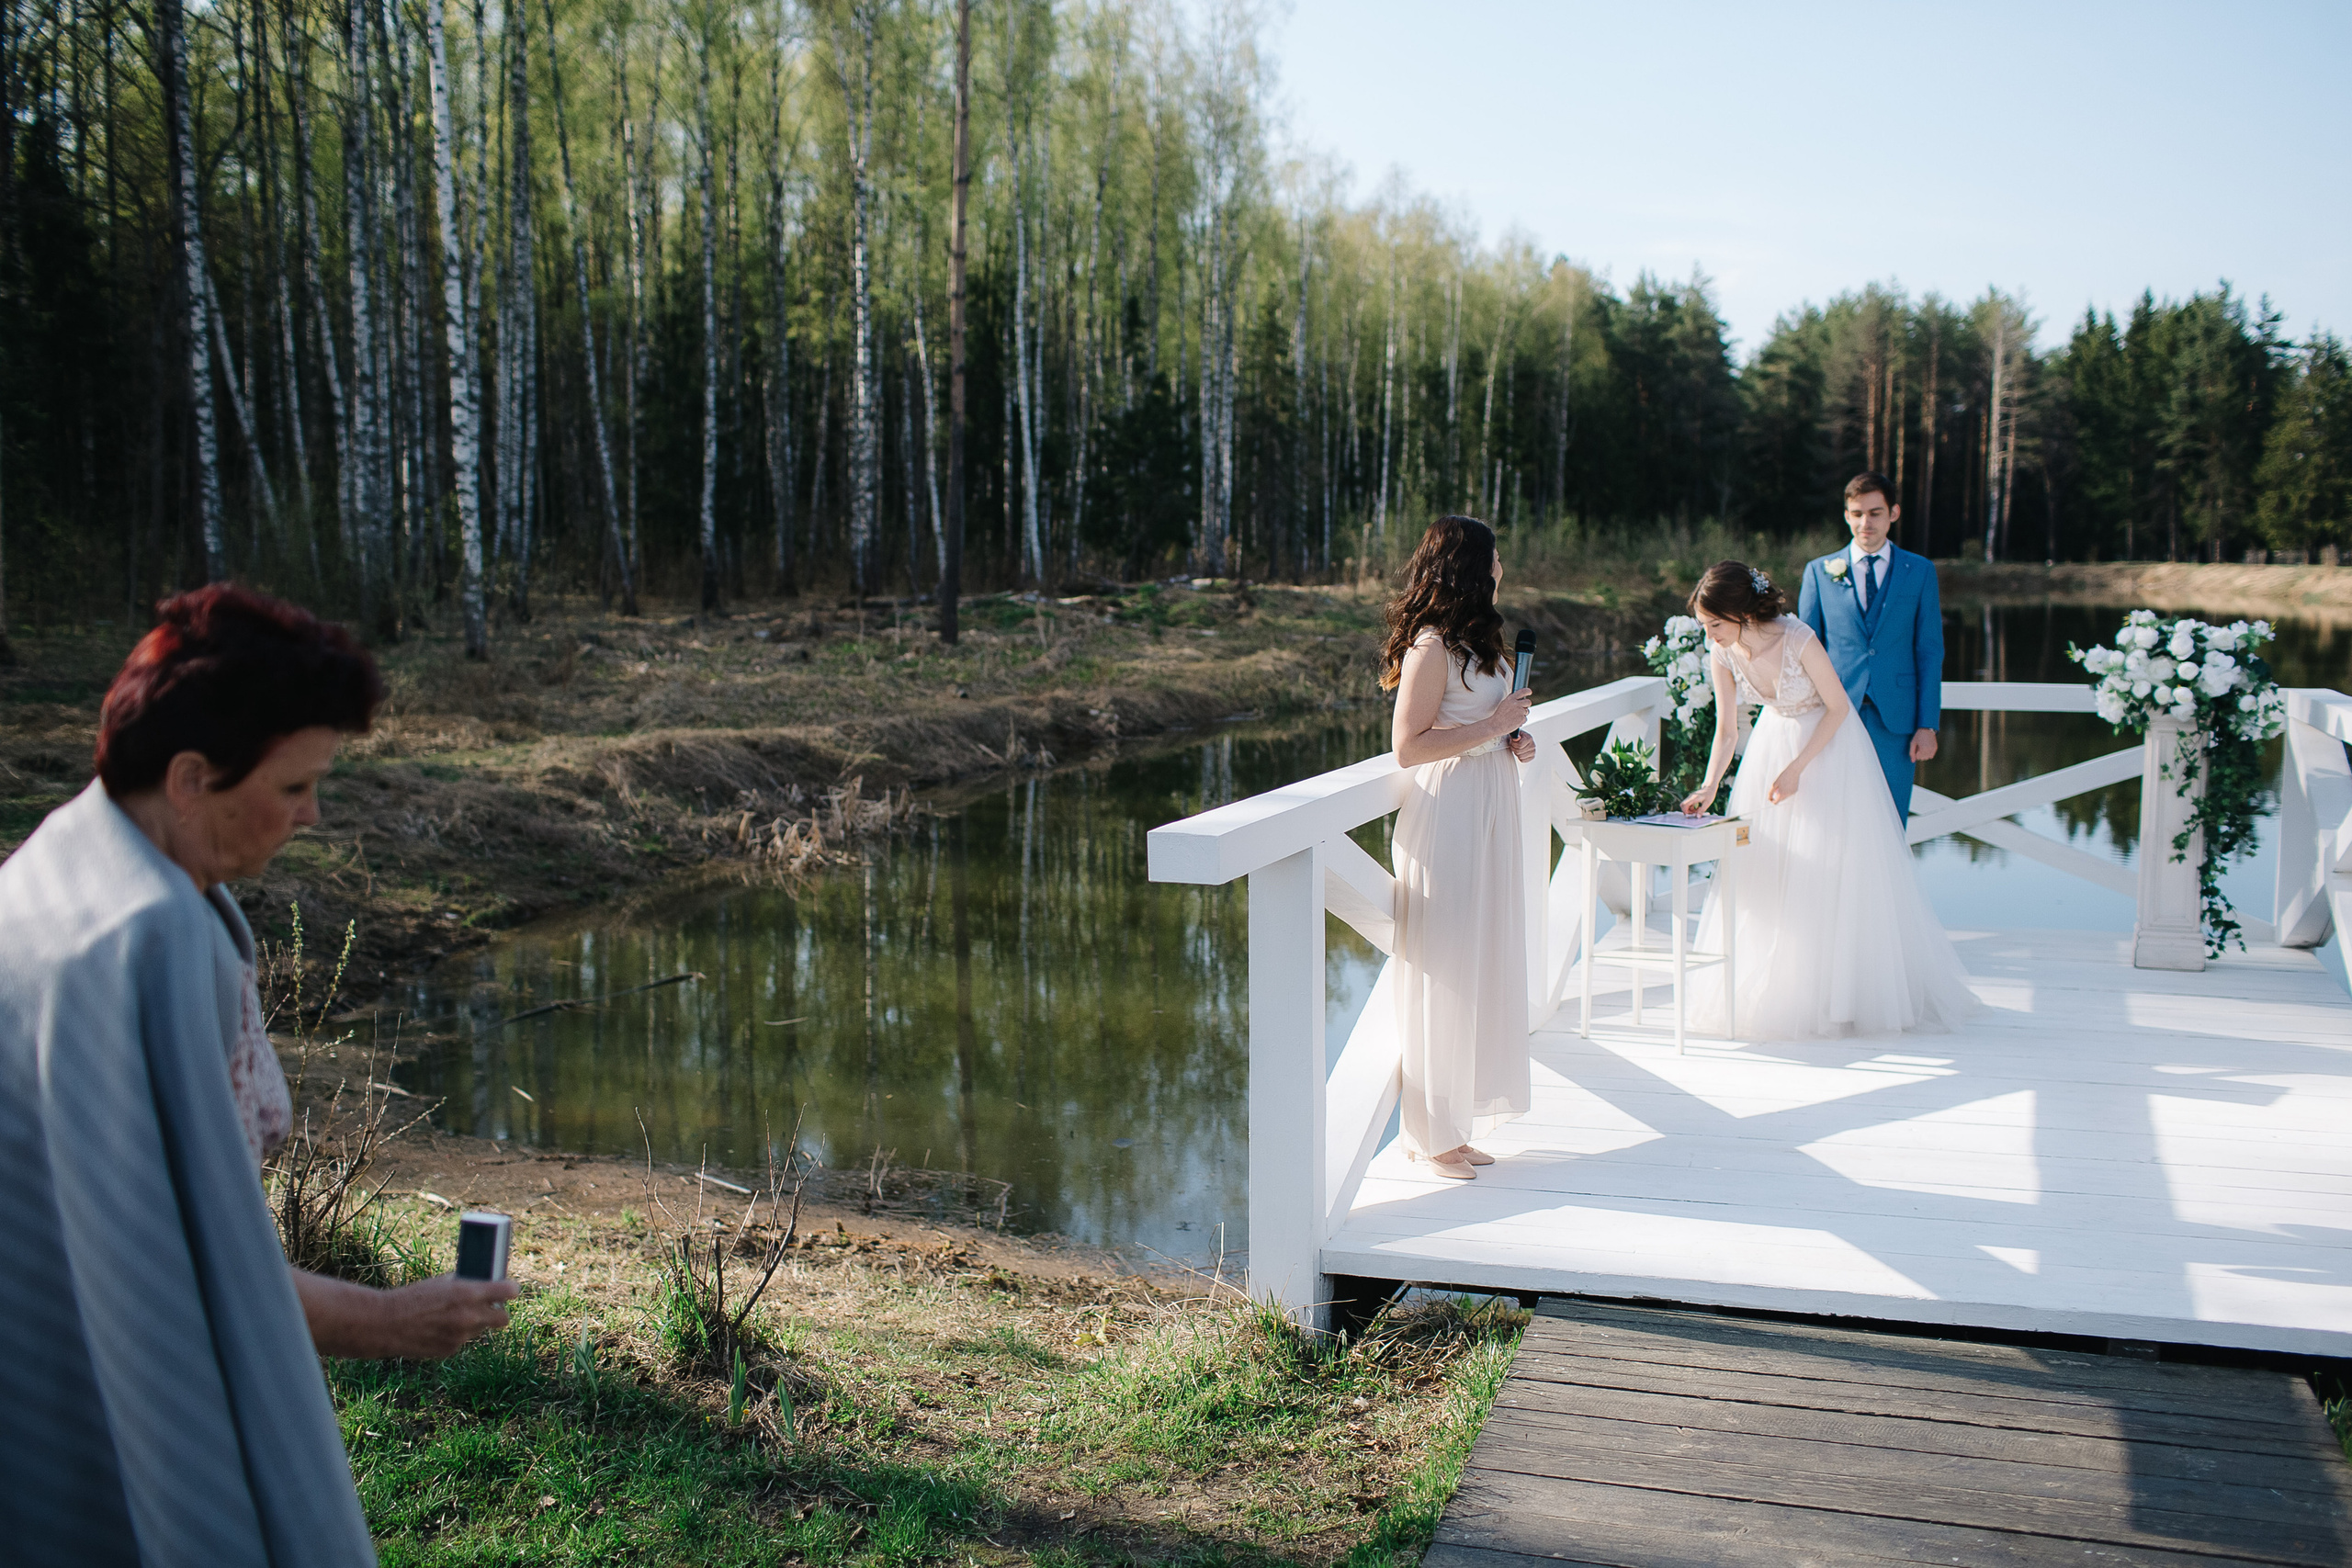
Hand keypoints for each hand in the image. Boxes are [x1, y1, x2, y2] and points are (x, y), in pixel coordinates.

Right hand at [296, 1268, 517, 1359]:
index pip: (507, 1292)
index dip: (511, 1290)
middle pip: (503, 1319)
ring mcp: (461, 1336)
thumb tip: (484, 1284)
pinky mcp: (451, 1350)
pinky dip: (456, 1336)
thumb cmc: (413, 1298)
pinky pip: (462, 1341)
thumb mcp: (441, 1283)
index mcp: (468, 1293)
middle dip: (499, 1314)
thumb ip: (465, 1285)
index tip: (512, 1290)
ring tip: (451, 1317)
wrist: (386, 1324)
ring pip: (480, 1330)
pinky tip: (438, 1330)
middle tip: (492, 1309)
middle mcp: (469, 1316)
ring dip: (473, 1324)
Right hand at [1493, 688, 1531, 736]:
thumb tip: (1518, 698)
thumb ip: (1512, 700)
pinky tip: (1514, 722)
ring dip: (1523, 714)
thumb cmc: (1499, 716)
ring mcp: (1520, 711)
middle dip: (1527, 705)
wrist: (1496, 725)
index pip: (1522, 691)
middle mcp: (1516, 704)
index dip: (1527, 691)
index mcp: (1511, 699)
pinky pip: (1525, 719)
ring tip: (1514, 717)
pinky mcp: (1522, 718)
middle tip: (1522, 708)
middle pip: (1528, 702)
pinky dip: (1521, 721)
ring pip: (1527, 711)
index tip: (1529, 692)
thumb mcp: (1504, 704)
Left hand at [1506, 732, 1536, 762]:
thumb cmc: (1517, 736)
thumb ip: (1515, 735)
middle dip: (1513, 748)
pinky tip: (1520, 752)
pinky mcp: (1532, 757)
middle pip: (1519, 752)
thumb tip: (1516, 738)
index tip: (1512, 742)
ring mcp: (1533, 752)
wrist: (1522, 738)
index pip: (1519, 745)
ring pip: (1520, 757)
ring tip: (1516, 748)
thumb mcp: (1515, 733)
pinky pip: (1522, 760)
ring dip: (1516, 753)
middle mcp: (1533, 745)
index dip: (1513, 744)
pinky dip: (1519, 757)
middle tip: (1513, 745)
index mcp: (1529, 738)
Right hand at [1679, 784, 1715, 814]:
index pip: (1684, 805)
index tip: (1690, 815)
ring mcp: (1690, 797)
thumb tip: (1697, 817)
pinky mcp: (1692, 798)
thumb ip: (1702, 810)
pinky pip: (1689, 804)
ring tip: (1698, 810)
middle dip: (1687, 811)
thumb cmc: (1709, 795)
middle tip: (1694, 813)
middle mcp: (1690, 797)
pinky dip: (1692, 808)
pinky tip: (1698, 808)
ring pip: (1686, 805)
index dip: (1685, 811)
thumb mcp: (1707, 803)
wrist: (1710, 787)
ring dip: (1690, 810)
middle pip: (1683, 805)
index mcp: (1693, 798)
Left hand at [1768, 763, 1803, 803]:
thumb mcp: (1774, 783)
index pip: (1776, 802)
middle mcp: (1788, 795)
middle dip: (1777, 795)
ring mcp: (1792, 793)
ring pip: (1785, 796)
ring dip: (1782, 793)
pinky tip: (1787, 784)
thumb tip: (1769, 798)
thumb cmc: (1783, 776)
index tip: (1771, 797)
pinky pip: (1789, 793)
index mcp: (1782, 794)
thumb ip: (1771, 792)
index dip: (1772, 800)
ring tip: (1783, 784)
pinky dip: (1787, 790)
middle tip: (1777, 787)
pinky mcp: (1795, 791)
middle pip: (1780, 799)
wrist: (1793, 771)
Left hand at [1910, 727, 1938, 762]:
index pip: (1918, 758)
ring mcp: (1933, 749)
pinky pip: (1931, 755)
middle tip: (1920, 746)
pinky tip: (1926, 747)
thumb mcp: (1913, 743)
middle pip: (1923, 758)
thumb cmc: (1918, 736)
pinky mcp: (1935, 748)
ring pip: (1927, 757)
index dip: (1916, 753)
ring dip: (1924, 754)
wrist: (1927, 729)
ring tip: (1923, 747)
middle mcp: (1929, 750)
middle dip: (1920, 754)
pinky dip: (1928, 753)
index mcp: (1923, 749)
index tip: (1917, 747)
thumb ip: (1912, 753)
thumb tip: (1912, 762)